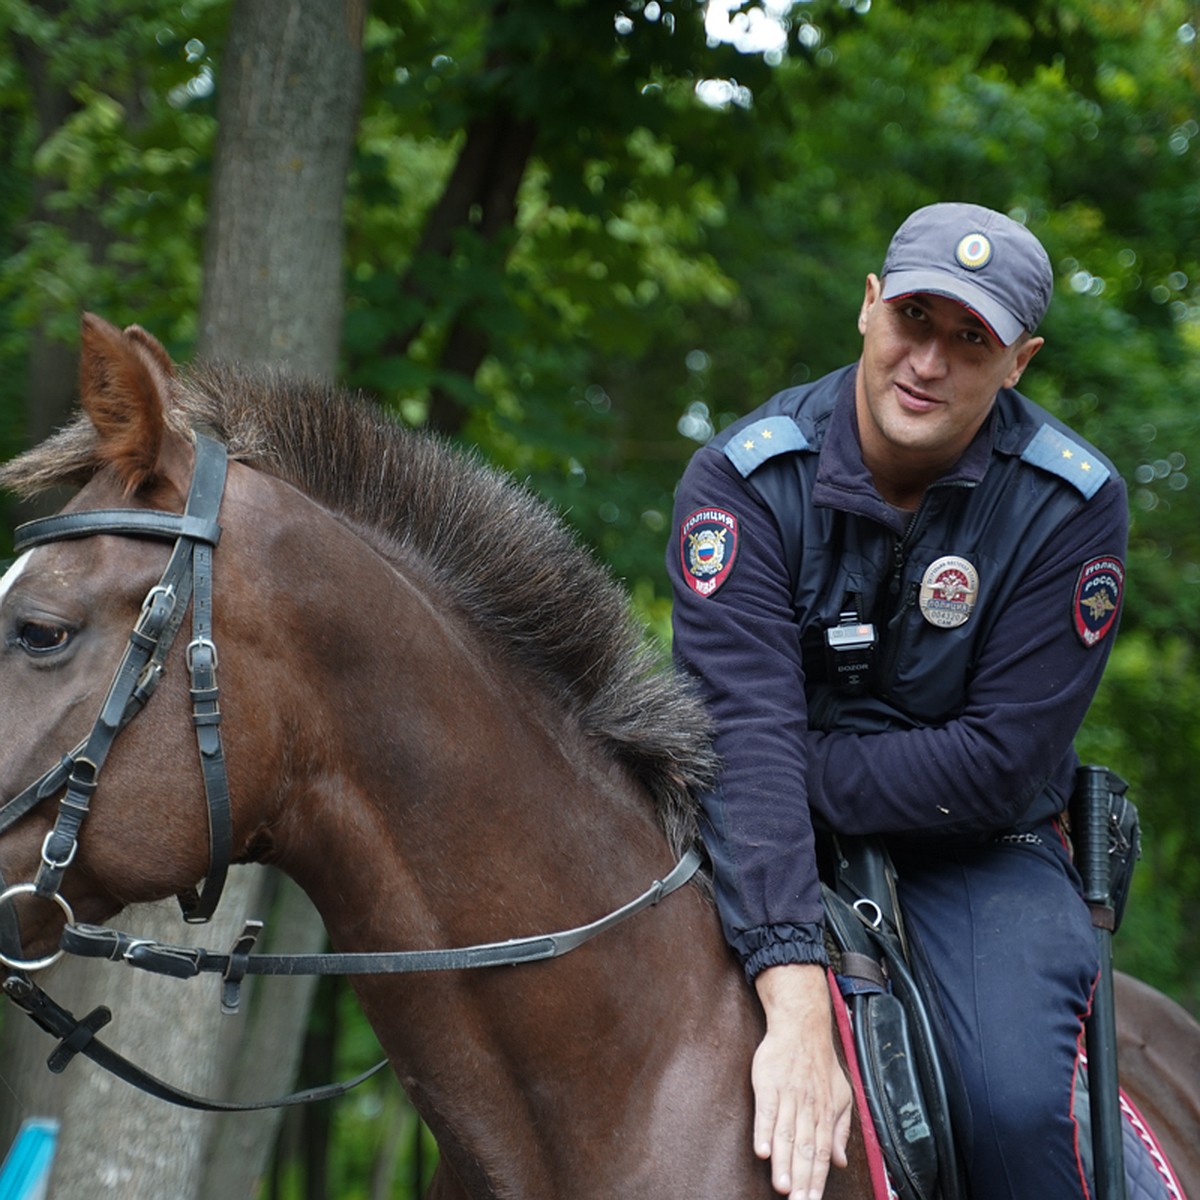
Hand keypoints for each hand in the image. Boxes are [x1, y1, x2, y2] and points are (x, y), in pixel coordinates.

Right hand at [752, 963, 852, 1198]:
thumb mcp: (841, 1095)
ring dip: (783, 1161)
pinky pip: (766, 1110)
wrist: (801, 1026)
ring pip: (786, 1134)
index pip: (823, 1152)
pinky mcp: (768, 1082)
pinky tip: (761, 1150)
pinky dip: (763, 1130)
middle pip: (805, 1148)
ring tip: (782, 1186)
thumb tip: (841, 1162)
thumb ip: (840, 1130)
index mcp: (826, 1112)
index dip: (817, 1179)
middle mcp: (809, 1107)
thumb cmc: (820, 1063)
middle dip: (802, 1178)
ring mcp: (788, 1094)